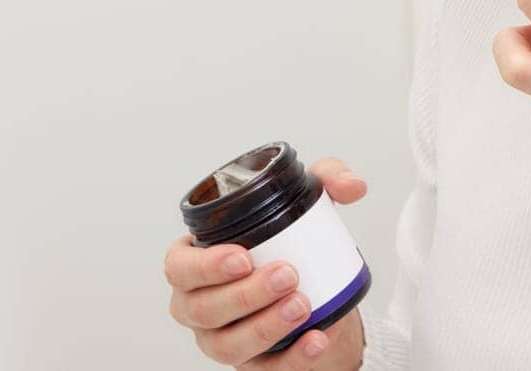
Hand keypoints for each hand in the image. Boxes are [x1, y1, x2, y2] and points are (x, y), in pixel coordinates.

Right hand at [164, 157, 368, 367]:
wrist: (323, 295)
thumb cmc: (294, 245)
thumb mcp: (307, 205)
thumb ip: (327, 178)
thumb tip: (351, 185)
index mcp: (195, 261)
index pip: (179, 267)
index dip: (205, 266)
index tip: (244, 256)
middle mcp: (198, 304)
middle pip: (203, 309)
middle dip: (244, 294)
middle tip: (287, 274)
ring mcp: (221, 339)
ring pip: (226, 344)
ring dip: (263, 326)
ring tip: (302, 305)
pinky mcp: (252, 366)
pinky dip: (292, 358)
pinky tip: (315, 338)